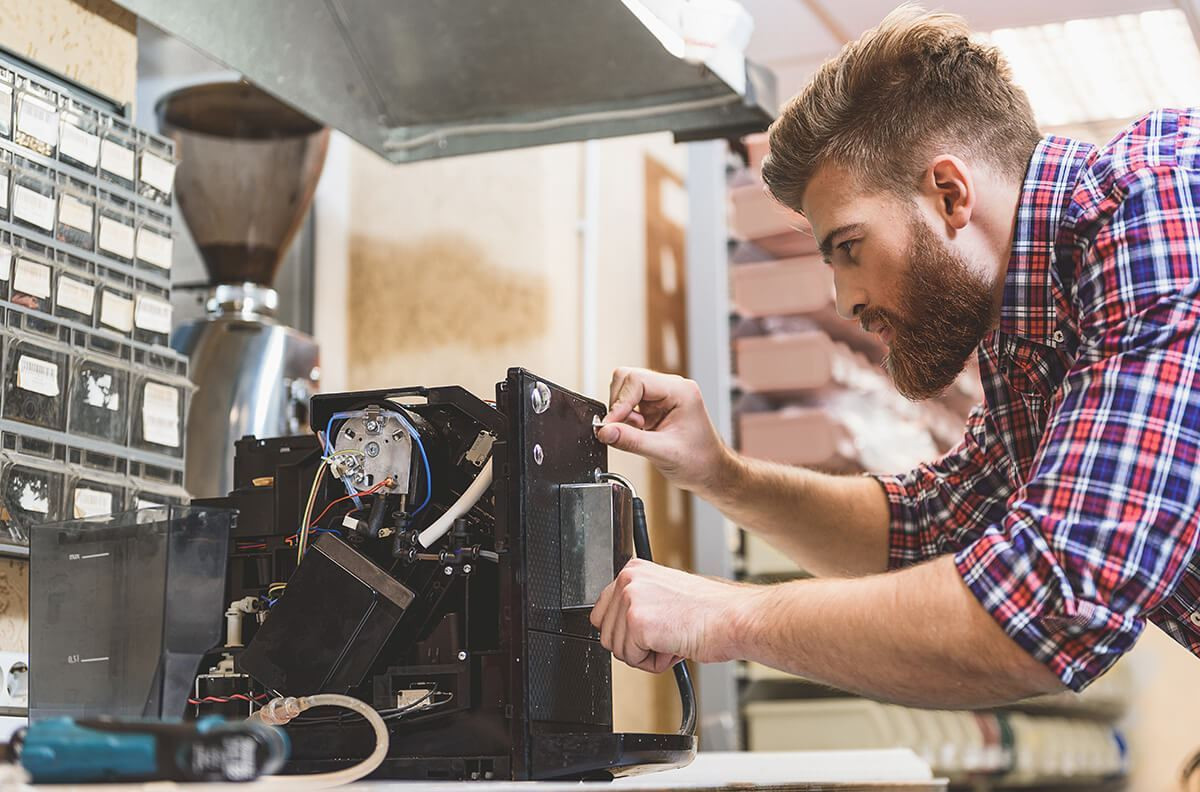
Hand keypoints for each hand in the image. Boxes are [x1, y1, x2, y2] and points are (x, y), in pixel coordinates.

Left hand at [589, 558, 754, 671]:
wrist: (734, 619)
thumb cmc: (711, 612)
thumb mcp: (665, 596)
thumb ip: (640, 605)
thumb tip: (619, 628)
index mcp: (634, 570)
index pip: (603, 611)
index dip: (625, 631)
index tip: (647, 632)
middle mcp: (628, 580)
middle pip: (606, 634)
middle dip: (635, 645)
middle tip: (666, 636)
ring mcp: (630, 599)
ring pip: (618, 649)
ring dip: (646, 654)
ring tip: (673, 639)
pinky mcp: (637, 622)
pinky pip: (632, 660)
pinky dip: (654, 663)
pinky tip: (674, 646)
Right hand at [598, 367, 733, 495]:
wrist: (710, 471)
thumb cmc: (700, 461)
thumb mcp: (663, 453)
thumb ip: (630, 440)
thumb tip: (604, 431)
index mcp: (680, 391)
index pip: (637, 380)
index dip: (619, 402)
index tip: (610, 424)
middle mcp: (671, 388)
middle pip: (628, 378)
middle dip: (619, 405)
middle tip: (625, 428)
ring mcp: (662, 395)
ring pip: (625, 389)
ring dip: (623, 412)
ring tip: (638, 430)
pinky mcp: (655, 405)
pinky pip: (629, 402)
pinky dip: (626, 417)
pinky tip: (639, 430)